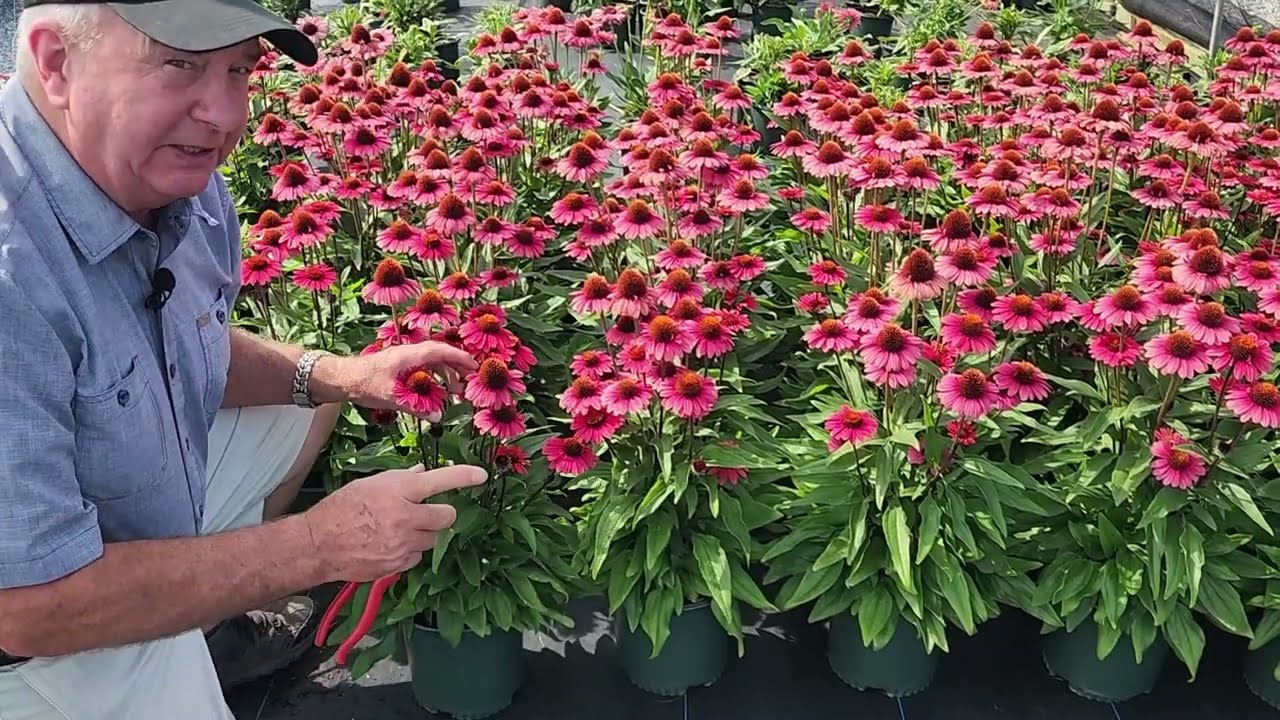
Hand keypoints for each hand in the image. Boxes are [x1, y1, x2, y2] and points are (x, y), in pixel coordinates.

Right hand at [303, 464, 486, 582]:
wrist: (319, 544)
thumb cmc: (341, 509)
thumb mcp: (371, 484)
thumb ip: (401, 479)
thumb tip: (423, 472)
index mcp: (399, 491)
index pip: (440, 480)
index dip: (464, 477)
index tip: (481, 476)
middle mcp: (406, 517)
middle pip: (447, 516)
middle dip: (439, 514)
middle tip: (422, 512)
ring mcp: (403, 543)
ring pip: (433, 539)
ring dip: (423, 534)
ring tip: (398, 530)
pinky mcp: (398, 564)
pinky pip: (417, 556)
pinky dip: (409, 551)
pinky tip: (389, 545)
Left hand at [316, 342, 476, 419]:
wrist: (340, 378)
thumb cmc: (363, 383)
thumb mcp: (391, 397)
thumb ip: (415, 407)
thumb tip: (437, 417)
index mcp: (409, 355)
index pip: (442, 351)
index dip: (460, 358)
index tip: (475, 367)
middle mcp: (408, 353)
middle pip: (439, 355)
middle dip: (456, 367)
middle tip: (469, 381)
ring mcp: (402, 358)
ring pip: (431, 362)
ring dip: (444, 374)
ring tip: (454, 391)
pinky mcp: (397, 366)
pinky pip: (421, 368)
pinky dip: (432, 378)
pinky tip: (433, 392)